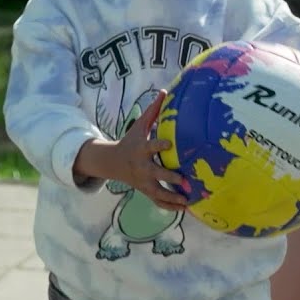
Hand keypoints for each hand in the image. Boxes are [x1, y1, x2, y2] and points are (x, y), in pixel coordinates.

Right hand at [117, 91, 190, 211]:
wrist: (112, 162)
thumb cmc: (131, 141)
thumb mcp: (139, 126)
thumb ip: (152, 111)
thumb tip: (165, 91)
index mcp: (141, 149)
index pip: (151, 147)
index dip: (159, 145)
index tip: (170, 144)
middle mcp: (142, 167)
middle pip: (155, 174)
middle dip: (168, 177)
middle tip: (184, 180)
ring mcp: (143, 181)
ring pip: (157, 192)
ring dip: (171, 197)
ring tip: (187, 200)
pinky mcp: (145, 190)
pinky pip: (157, 201)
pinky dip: (169, 206)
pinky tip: (183, 208)